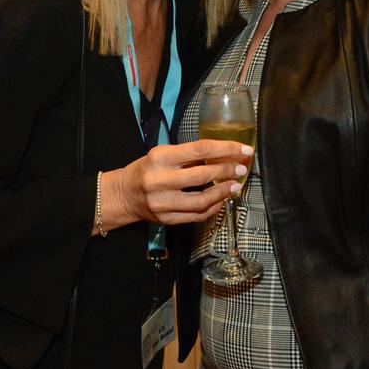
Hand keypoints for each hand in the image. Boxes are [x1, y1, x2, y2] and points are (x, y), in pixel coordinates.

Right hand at [95, 140, 253, 232]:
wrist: (124, 194)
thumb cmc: (148, 169)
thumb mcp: (163, 154)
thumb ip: (190, 155)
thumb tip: (225, 153)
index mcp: (160, 157)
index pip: (200, 149)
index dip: (226, 149)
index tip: (244, 149)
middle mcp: (159, 180)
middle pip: (202, 175)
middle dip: (227, 171)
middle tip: (242, 168)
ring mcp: (162, 203)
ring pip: (202, 200)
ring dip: (223, 193)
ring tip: (235, 186)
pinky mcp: (166, 219)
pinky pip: (197, 215)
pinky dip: (213, 207)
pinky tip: (222, 199)